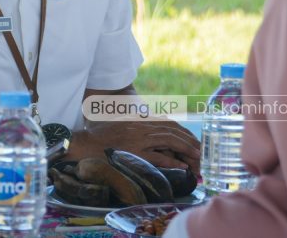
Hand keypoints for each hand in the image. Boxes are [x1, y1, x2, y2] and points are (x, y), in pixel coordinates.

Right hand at [71, 121, 199, 169]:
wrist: (84, 143)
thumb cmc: (101, 137)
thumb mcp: (122, 126)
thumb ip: (137, 127)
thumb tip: (151, 131)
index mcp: (139, 121)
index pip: (168, 123)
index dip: (183, 131)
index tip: (194, 140)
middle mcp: (141, 127)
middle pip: (172, 131)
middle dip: (189, 140)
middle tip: (202, 149)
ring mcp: (137, 140)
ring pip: (168, 141)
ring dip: (185, 149)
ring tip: (198, 157)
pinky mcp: (133, 153)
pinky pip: (156, 156)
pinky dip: (170, 161)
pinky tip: (182, 166)